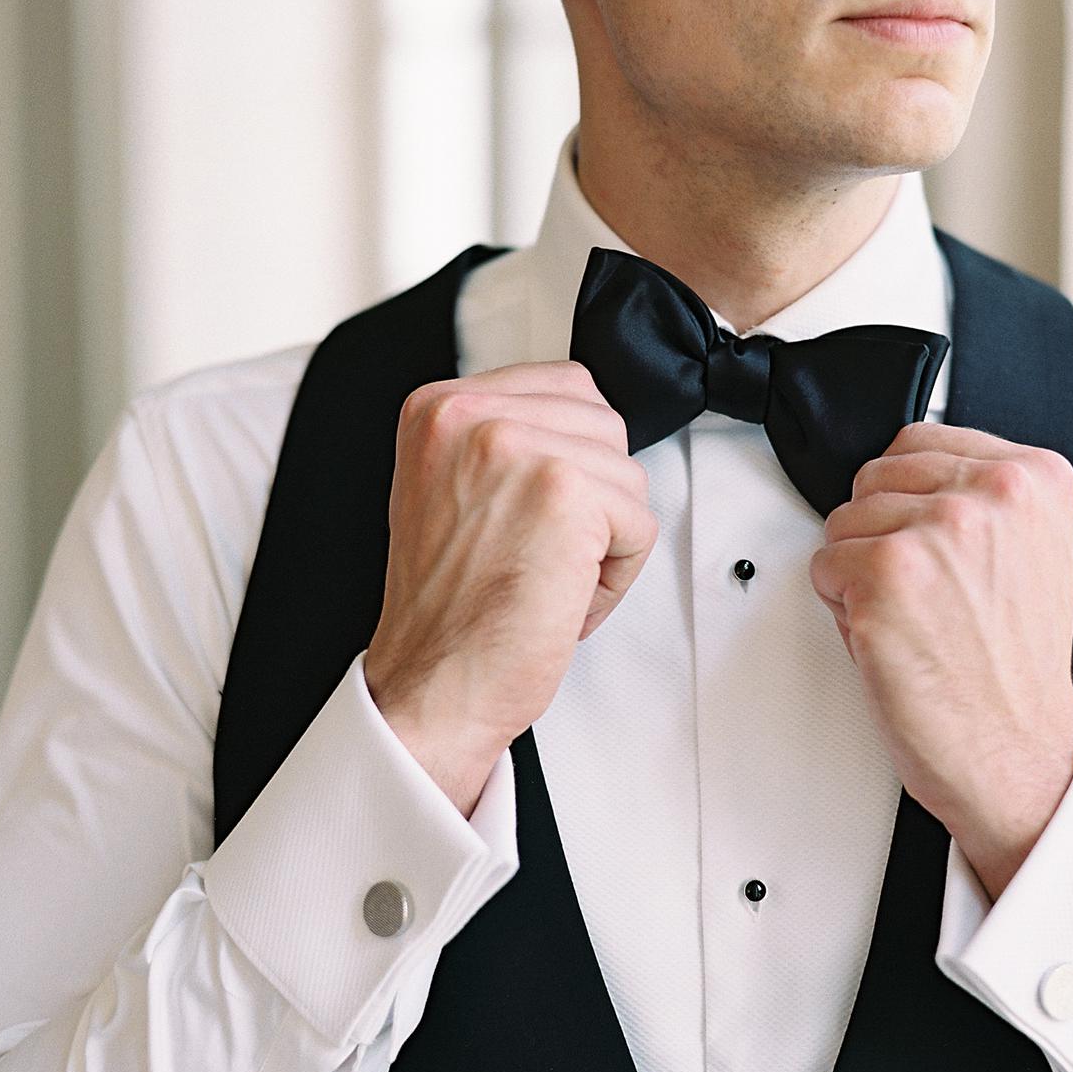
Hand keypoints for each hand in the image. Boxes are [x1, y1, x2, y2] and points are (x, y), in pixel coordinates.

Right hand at [363, 362, 657, 813]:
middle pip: (603, 425)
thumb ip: (504, 440)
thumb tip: (581, 421)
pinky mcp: (564, 491)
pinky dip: (616, 575)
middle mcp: (470, 415)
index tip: (533, 515)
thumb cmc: (448, 610)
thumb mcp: (450, 489)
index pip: (564, 387)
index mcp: (438, 407)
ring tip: (545, 576)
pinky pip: (640, 523)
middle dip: (592, 497)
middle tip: (536, 553)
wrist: (432, 685)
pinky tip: (561, 597)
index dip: (571, 460)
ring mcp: (516, 447)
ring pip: (626, 474)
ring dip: (605, 538)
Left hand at [809, 421, 1072, 899]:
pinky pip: (824, 567)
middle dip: (882, 534)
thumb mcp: (1030, 550)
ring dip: (861, 571)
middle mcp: (990, 494)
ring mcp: (935, 532)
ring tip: (915, 617)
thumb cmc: (1014, 668)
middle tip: (929, 594)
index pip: (919, 441)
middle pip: (874, 477)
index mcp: (1034, 478)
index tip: (934, 544)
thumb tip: (907, 474)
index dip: (909, 501)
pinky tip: (893, 637)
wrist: (1018, 751)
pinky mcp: (885, 576)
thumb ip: (980, 497)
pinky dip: (843, 608)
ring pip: (843, 520)